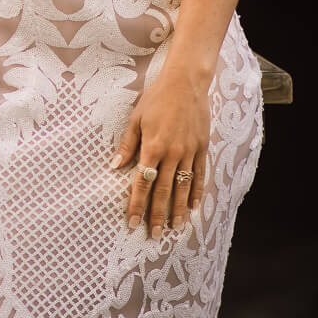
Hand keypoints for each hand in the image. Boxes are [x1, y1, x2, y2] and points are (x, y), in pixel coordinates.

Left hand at [111, 67, 212, 235]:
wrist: (186, 82)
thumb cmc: (156, 98)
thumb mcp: (136, 119)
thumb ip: (127, 145)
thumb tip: (114, 167)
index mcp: (153, 147)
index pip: (142, 183)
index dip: (137, 205)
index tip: (132, 222)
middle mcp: (173, 154)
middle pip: (164, 191)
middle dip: (158, 215)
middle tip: (154, 234)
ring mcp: (190, 152)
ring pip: (183, 188)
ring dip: (179, 210)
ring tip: (175, 228)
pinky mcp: (202, 148)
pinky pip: (200, 175)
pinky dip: (197, 192)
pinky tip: (194, 206)